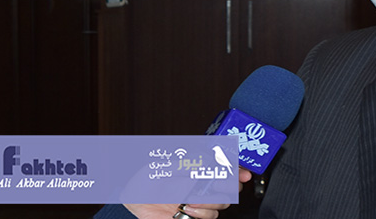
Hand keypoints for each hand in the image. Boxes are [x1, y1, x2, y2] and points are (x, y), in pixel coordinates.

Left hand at [123, 169, 252, 218]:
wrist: (132, 199)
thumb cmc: (146, 180)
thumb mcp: (167, 165)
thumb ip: (190, 163)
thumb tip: (209, 161)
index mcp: (199, 170)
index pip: (226, 169)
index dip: (238, 170)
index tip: (243, 173)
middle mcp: (202, 187)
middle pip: (231, 188)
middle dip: (229, 186)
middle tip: (219, 184)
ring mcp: (199, 203)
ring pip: (223, 203)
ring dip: (212, 200)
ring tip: (193, 198)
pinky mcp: (194, 216)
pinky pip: (210, 216)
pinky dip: (202, 212)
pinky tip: (189, 208)